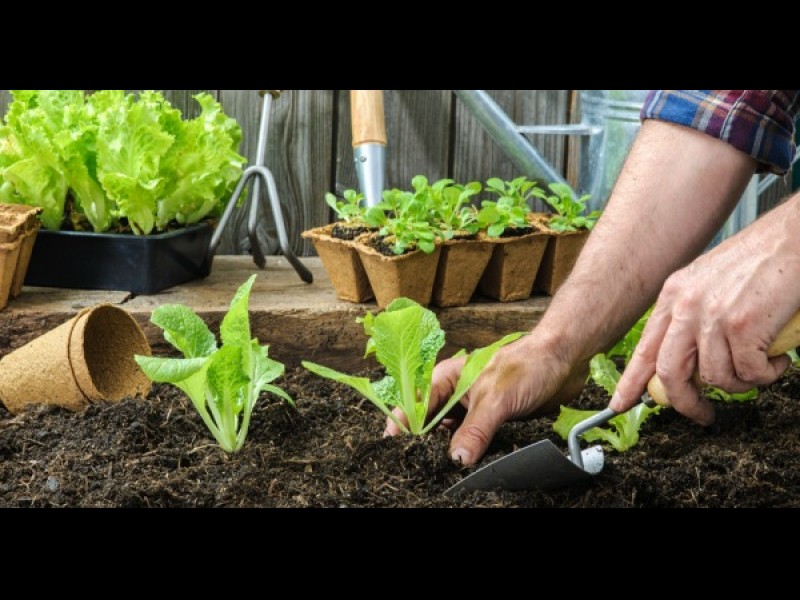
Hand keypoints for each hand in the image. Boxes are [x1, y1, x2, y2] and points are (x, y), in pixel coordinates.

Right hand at [383, 334, 586, 465]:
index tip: (394, 448)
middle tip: (419, 465)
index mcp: (447, 378)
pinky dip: (469, 452)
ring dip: (447, 449)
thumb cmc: (528, 364)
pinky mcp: (491, 420)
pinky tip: (468, 464)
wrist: (564, 360)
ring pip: (450, 434)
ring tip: (440, 469)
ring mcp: (472, 407)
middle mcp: (455, 393)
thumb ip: (475, 431)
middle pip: (429, 422)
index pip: (415, 405)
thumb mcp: (496, 400)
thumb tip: (457, 460)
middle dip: (424, 443)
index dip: (402, 426)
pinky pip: (472, 440)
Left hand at [610, 196, 799, 423]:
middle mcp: (686, 305)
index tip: (620, 404)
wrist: (795, 236)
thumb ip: (693, 318)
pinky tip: (777, 358)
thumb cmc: (761, 260)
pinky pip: (749, 373)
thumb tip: (690, 362)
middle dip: (685, 402)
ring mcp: (713, 315)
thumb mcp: (709, 283)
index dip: (631, 381)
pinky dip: (767, 374)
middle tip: (702, 415)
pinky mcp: (743, 325)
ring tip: (759, 368)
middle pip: (670, 372)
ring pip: (716, 378)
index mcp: (673, 294)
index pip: (645, 348)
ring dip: (741, 384)